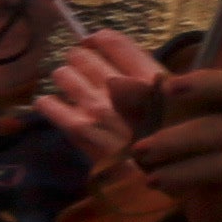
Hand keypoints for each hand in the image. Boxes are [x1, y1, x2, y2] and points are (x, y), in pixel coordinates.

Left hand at [43, 31, 161, 168]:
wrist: (159, 181)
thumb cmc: (173, 145)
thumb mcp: (175, 106)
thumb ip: (153, 83)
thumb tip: (125, 65)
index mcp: (149, 77)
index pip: (115, 42)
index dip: (99, 39)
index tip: (93, 41)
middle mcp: (120, 86)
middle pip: (83, 56)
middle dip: (80, 59)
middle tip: (80, 65)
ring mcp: (96, 106)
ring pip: (63, 75)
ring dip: (65, 77)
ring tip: (69, 83)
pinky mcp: (78, 129)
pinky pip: (48, 105)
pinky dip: (47, 103)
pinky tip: (49, 104)